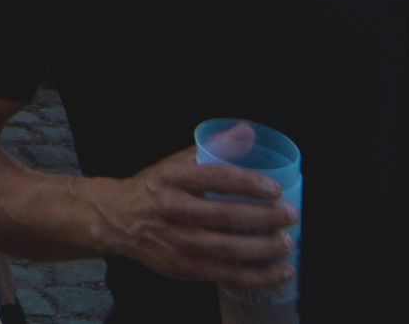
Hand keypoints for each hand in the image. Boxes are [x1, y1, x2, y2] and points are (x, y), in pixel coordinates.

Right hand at [91, 149, 295, 289]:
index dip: (249, 183)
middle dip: (264, 218)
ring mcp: (178, 242)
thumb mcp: (176, 162)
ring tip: (287, 245)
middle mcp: (174, 210)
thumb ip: (213, 148)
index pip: (216, 178)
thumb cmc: (154, 188)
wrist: (117, 220)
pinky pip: (224, 274)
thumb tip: (249, 132)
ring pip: (228, 249)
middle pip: (226, 216)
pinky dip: (254, 276)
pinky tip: (277, 272)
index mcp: (173, 178)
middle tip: (290, 216)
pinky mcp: (183, 267)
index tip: (275, 188)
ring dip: (263, 249)